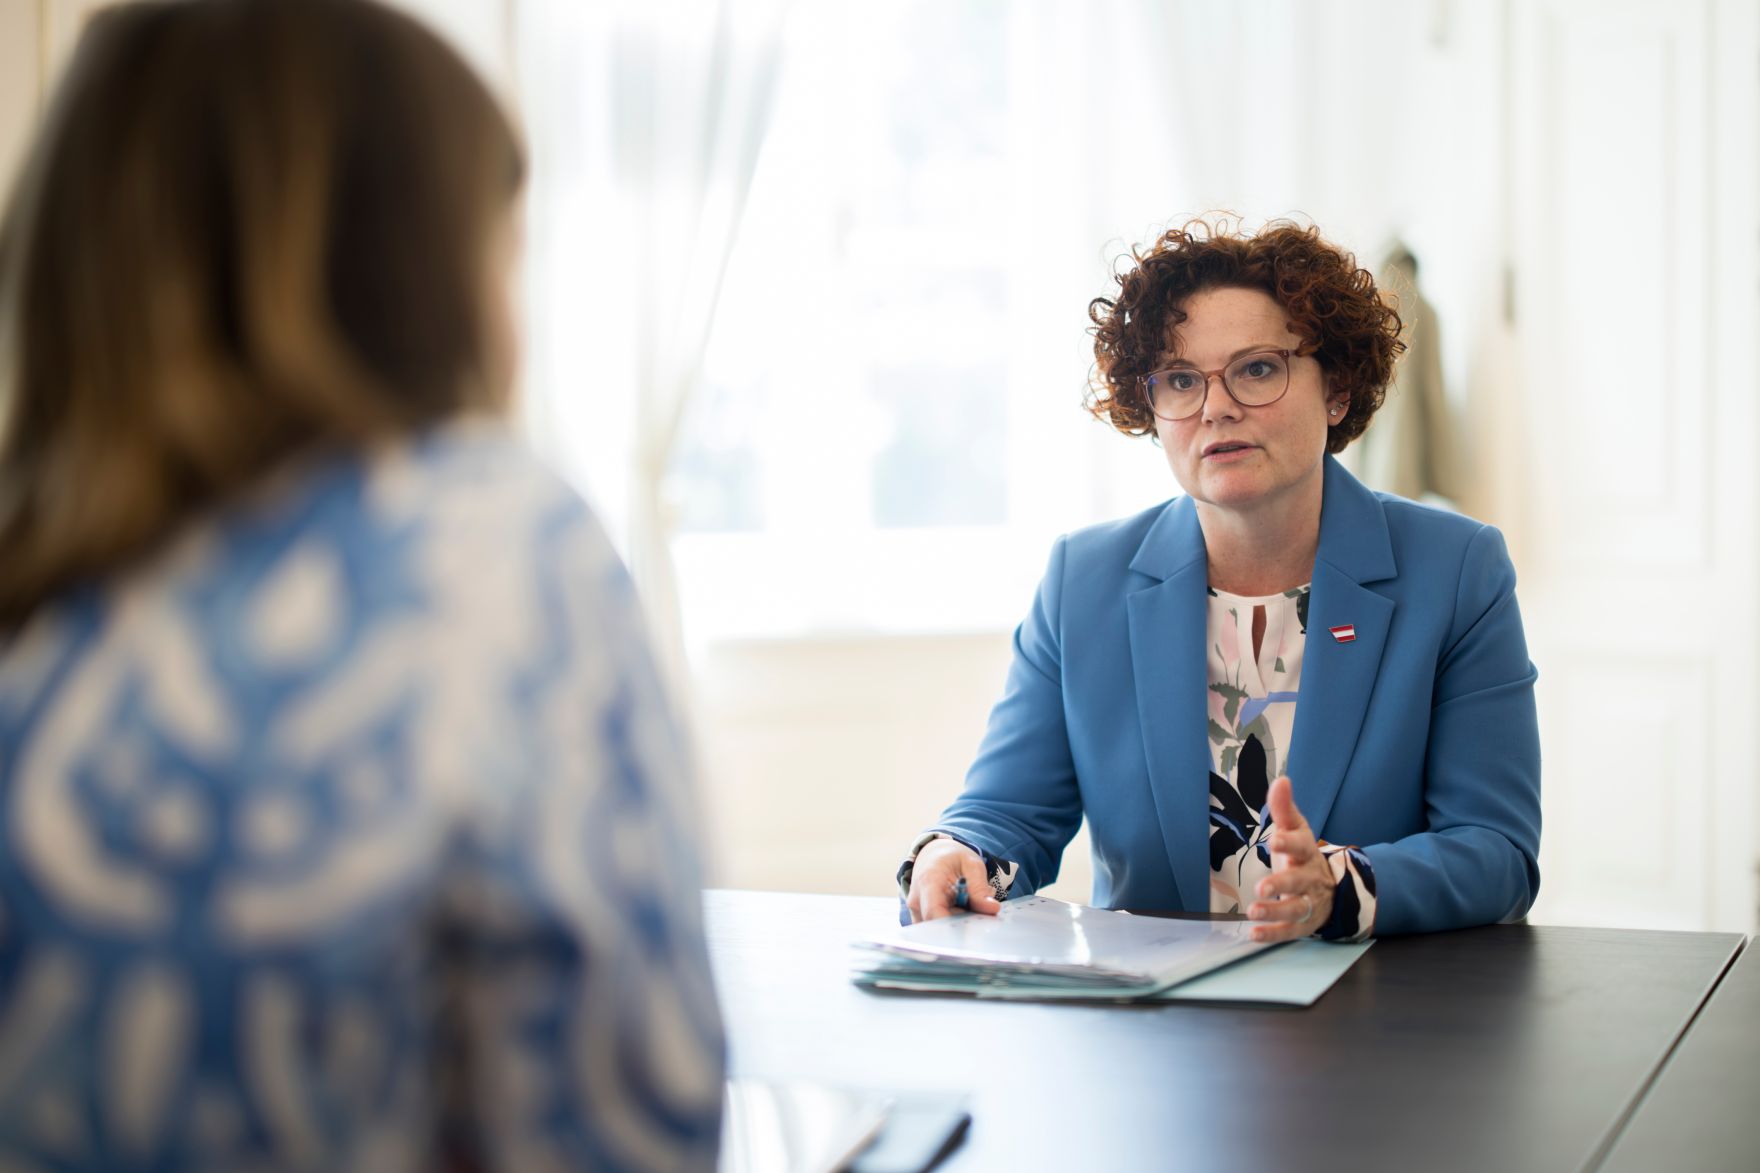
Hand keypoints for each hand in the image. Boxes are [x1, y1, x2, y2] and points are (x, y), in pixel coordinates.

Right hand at [905, 837, 1001, 922]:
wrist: (932, 856)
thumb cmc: (951, 858)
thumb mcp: (971, 865)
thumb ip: (980, 887)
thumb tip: (992, 908)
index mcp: (929, 881)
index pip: (934, 911)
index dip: (953, 926)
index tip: (975, 927)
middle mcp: (917, 900)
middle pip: (940, 925)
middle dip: (964, 924)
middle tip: (981, 910)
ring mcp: (916, 912)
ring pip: (940, 930)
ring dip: (960, 924)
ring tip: (969, 905)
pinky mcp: (921, 920)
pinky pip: (938, 929)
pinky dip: (954, 924)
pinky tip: (961, 911)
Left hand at [1246, 775, 1332, 941]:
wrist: (1331, 888)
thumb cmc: (1302, 855)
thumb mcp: (1295, 830)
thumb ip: (1285, 808)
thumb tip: (1281, 780)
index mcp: (1306, 852)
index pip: (1300, 845)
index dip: (1288, 843)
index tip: (1275, 840)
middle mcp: (1309, 878)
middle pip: (1299, 881)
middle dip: (1282, 883)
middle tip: (1262, 887)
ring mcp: (1309, 902)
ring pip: (1296, 909)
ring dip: (1275, 911)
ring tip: (1254, 911)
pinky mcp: (1304, 923)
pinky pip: (1289, 930)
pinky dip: (1272, 933)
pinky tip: (1254, 934)